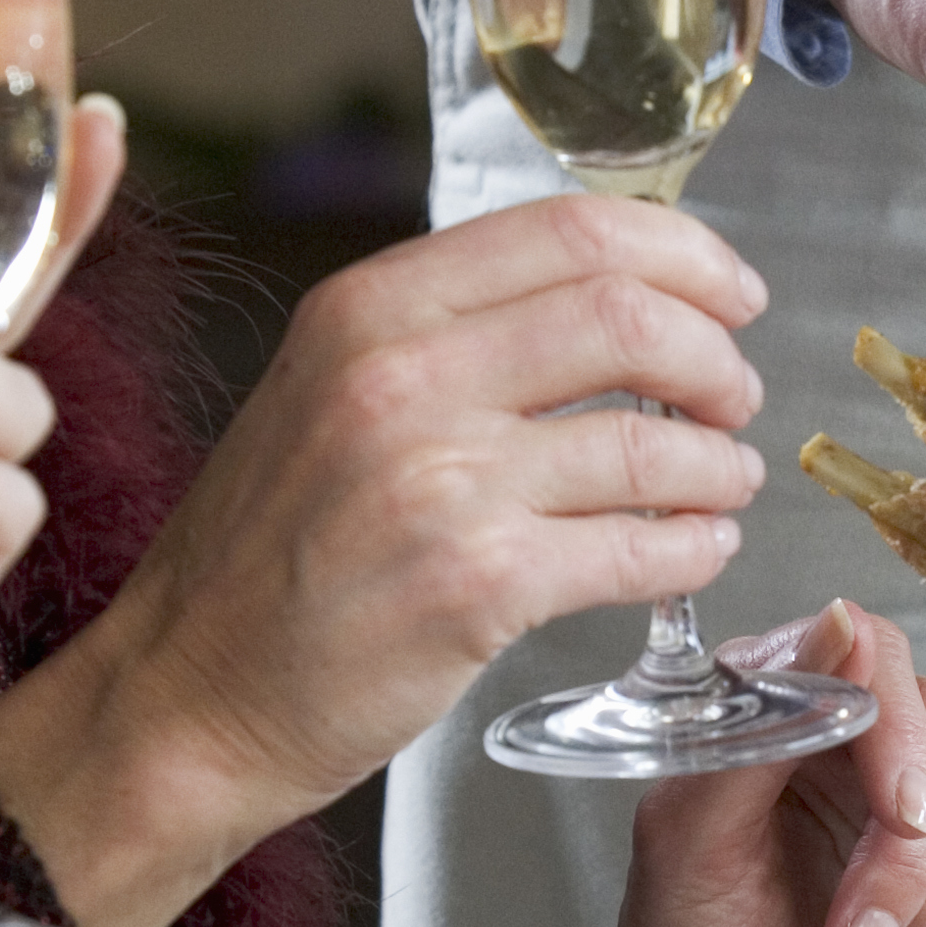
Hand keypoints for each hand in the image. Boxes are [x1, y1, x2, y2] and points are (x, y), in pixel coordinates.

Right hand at [0, 189, 776, 926]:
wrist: (189, 695)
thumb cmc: (268, 556)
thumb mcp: (327, 391)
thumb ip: (452, 334)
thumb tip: (616, 302)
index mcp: (368, 309)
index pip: (572, 231)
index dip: (684, 255)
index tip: (730, 292)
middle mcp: (399, 377)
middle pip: (628, 317)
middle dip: (716, 357)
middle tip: (736, 394)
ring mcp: (439, 482)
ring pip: (650, 440)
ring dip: (719, 464)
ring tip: (724, 483)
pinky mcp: (476, 585)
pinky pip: (639, 548)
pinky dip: (695, 547)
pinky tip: (695, 550)